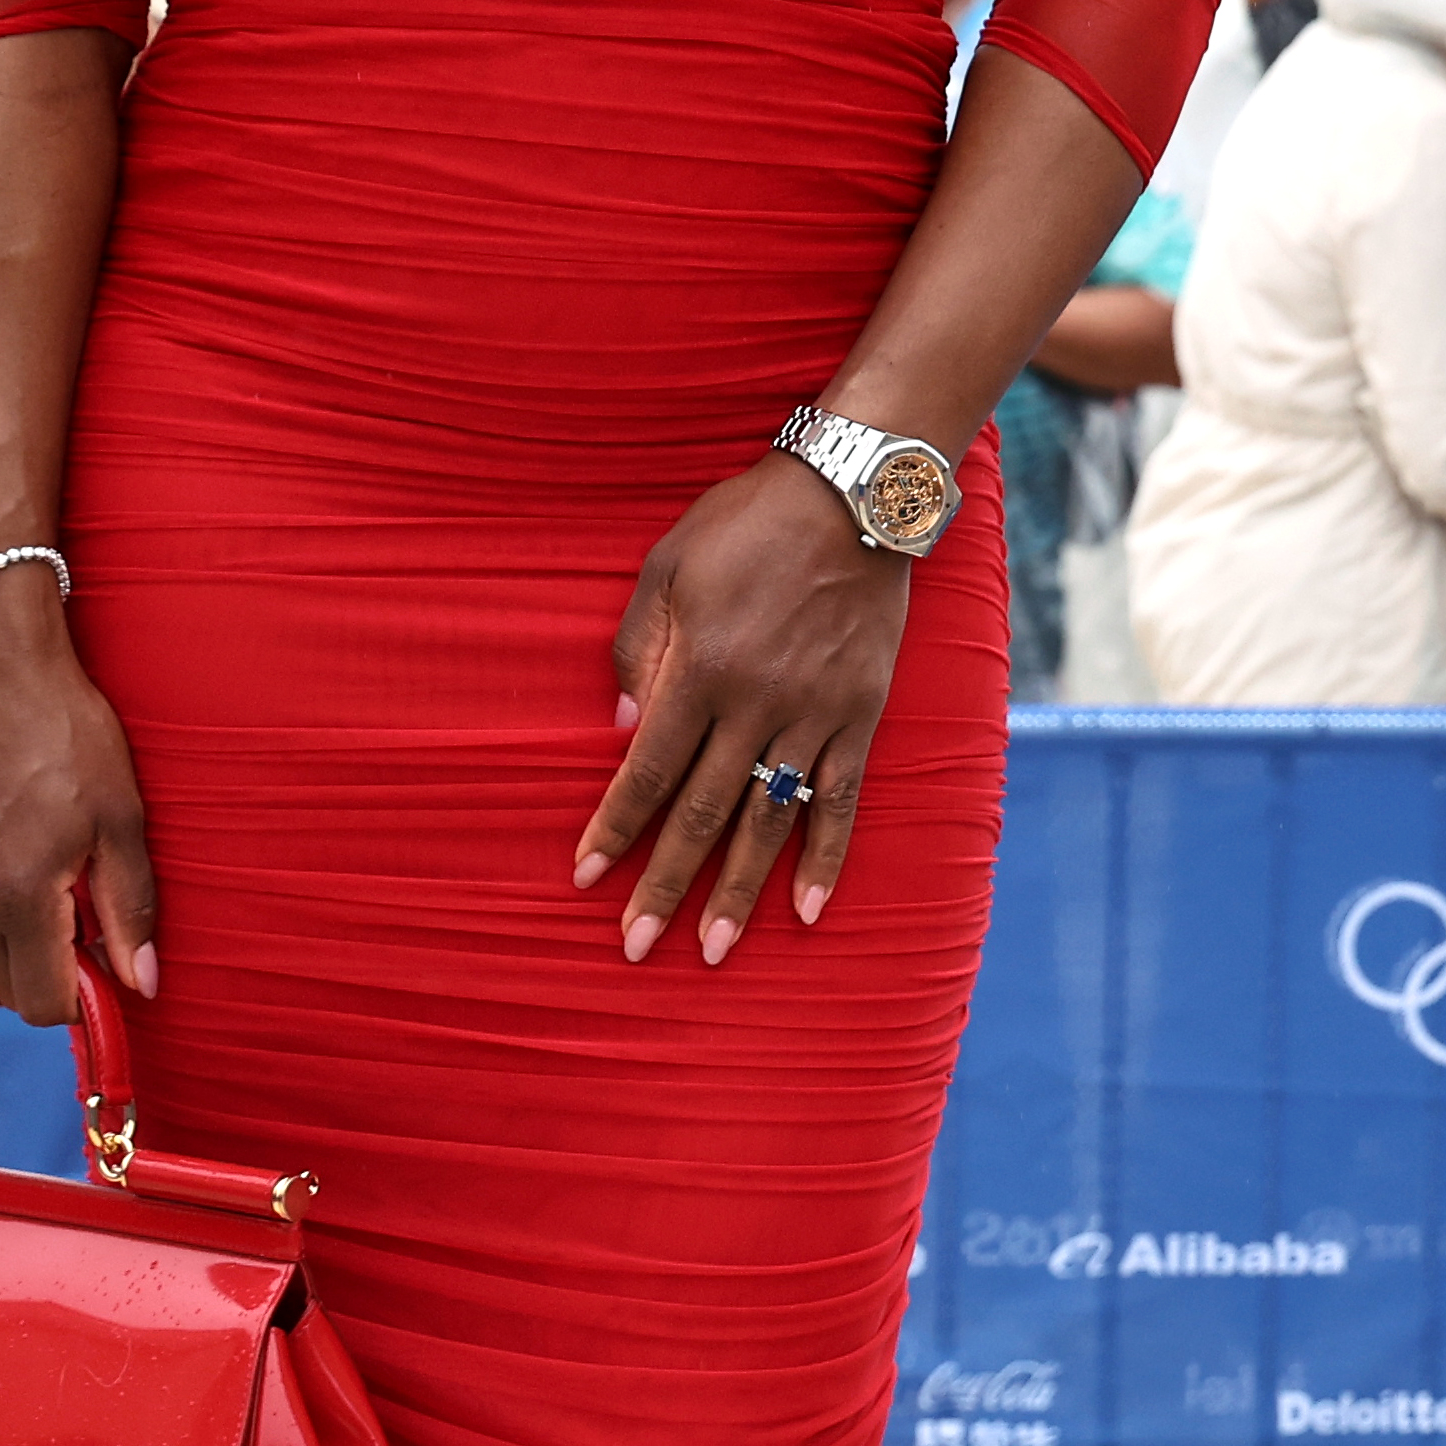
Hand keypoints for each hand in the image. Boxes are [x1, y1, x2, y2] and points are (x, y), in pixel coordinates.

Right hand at [0, 573, 157, 1040]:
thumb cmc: (63, 728)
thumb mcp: (119, 813)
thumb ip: (129, 905)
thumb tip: (140, 982)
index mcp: (21, 891)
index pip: (45, 1001)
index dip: (82, 999)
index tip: (102, 970)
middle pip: (5, 995)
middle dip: (46, 986)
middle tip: (77, 942)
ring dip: (0, 985)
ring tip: (35, 950)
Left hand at [574, 452, 909, 968]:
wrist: (852, 496)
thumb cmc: (745, 523)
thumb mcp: (667, 565)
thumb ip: (637, 647)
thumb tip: (622, 728)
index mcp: (701, 668)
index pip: (649, 770)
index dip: (616, 827)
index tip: (586, 878)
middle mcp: (756, 705)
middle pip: (703, 813)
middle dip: (667, 885)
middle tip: (636, 947)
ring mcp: (813, 717)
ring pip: (769, 821)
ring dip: (740, 890)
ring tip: (715, 950)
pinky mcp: (858, 717)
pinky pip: (841, 801)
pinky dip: (827, 858)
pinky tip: (809, 909)